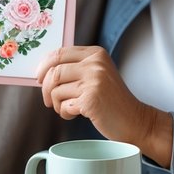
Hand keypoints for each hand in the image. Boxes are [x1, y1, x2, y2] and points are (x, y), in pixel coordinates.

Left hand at [36, 46, 173, 166]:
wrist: (135, 120)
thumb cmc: (111, 101)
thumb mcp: (97, 75)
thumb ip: (75, 68)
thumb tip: (42, 72)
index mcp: (95, 53)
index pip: (59, 53)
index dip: (43, 66)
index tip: (39, 78)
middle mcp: (95, 63)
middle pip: (53, 71)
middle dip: (45, 88)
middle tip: (48, 100)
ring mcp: (94, 80)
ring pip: (55, 90)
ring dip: (57, 104)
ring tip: (69, 108)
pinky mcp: (91, 99)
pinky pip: (64, 105)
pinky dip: (66, 112)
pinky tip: (77, 114)